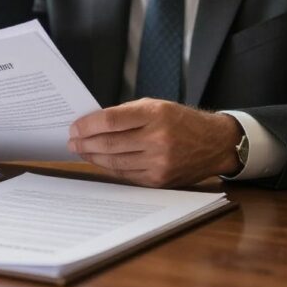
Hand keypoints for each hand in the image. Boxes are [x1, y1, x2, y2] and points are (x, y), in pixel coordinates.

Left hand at [68, 99, 242, 187]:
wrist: (214, 144)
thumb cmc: (181, 121)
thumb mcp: (157, 106)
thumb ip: (127, 114)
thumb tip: (94, 124)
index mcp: (155, 115)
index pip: (111, 120)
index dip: (88, 125)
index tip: (74, 127)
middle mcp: (158, 139)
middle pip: (109, 143)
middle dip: (85, 143)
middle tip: (72, 142)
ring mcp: (159, 162)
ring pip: (114, 162)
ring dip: (93, 157)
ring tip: (81, 151)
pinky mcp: (159, 180)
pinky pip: (126, 175)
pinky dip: (109, 168)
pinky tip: (99, 162)